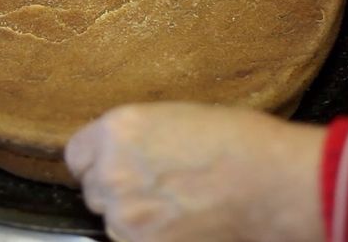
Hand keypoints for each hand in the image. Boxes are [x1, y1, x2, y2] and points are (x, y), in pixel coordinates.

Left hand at [65, 102, 326, 241]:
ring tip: (175, 205)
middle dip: (117, 189)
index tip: (113, 165)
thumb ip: (136, 138)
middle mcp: (112, 171)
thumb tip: (123, 153)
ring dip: (134, 216)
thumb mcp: (174, 118)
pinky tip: (182, 223)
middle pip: (93, 189)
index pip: (77, 154)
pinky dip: (150, 237)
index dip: (97, 161)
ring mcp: (125, 214)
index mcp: (117, 130)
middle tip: (156, 186)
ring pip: (112, 220)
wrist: (270, 183)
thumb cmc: (237, 142)